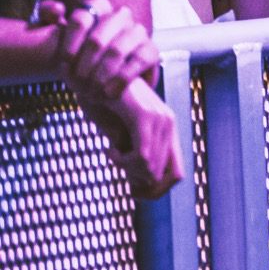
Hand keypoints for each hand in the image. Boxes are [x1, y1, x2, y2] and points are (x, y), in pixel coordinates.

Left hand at [57, 0, 159, 99]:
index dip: (70, 44)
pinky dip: (121, 79)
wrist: (109, 82)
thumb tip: (57, 8)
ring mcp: (138, 32)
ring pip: (116, 51)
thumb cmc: (83, 58)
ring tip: (92, 92)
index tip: (64, 64)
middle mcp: (121, 16)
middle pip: (97, 38)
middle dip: (84, 66)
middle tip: (77, 84)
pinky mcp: (152, 50)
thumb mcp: (62, 37)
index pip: (81, 18)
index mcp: (99, 8)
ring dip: (100, 75)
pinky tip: (109, 92)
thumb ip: (49, 17)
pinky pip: (139, 61)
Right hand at [84, 78, 182, 199]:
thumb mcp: (120, 137)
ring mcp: (159, 118)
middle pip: (162, 177)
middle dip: (136, 181)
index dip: (156, 191)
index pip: (177, 175)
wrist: (89, 78)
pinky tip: (110, 149)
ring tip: (112, 153)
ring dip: (126, 170)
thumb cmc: (103, 106)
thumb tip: (143, 189)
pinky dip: (122, 162)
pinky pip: (141, 157)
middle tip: (117, 164)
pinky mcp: (145, 116)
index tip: (133, 191)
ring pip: (150, 169)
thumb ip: (133, 158)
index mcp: (166, 129)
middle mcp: (168, 123)